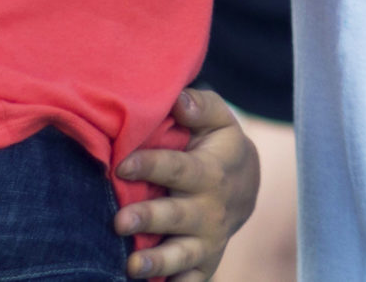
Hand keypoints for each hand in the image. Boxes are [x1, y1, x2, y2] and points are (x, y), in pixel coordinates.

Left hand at [115, 88, 258, 280]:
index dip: (151, 166)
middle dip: (149, 218)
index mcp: (209, 171)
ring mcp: (207, 240)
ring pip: (181, 254)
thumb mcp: (219, 121)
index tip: (122, 165)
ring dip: (157, 261)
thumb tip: (179, 101)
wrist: (245, 188)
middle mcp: (209, 209)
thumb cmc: (218, 148)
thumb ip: (201, 107)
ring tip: (131, 265)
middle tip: (120, 221)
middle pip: (177, 215)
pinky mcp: (203, 263)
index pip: (178, 168)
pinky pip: (191, 280)